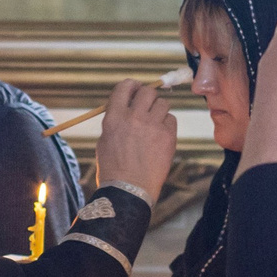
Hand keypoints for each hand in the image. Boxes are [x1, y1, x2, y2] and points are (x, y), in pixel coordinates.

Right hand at [96, 78, 176, 198]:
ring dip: (159, 110)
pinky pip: (171, 119)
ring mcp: (152, 126)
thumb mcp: (105, 139)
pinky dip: (166, 125)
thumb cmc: (113, 168)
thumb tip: (127, 106)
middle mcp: (133, 117)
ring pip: (163, 103)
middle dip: (148, 96)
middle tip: (147, 106)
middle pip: (147, 91)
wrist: (129, 190)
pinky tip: (160, 137)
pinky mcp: (168, 136)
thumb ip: (116, 120)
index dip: (132, 85)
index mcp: (114, 117)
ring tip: (153, 124)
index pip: (125, 86)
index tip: (136, 89)